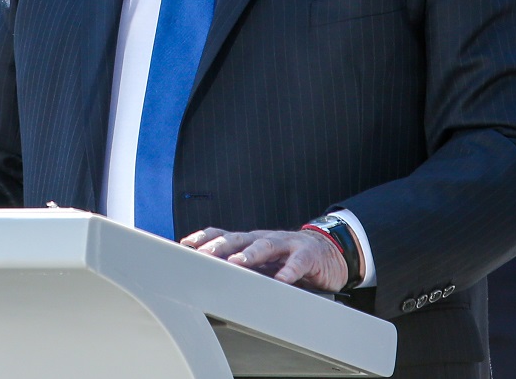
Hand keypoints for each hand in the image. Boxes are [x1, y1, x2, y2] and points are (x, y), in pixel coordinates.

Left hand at [180, 227, 346, 291]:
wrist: (330, 253)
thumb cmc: (290, 258)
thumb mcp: (263, 262)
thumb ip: (243, 266)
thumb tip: (210, 277)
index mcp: (251, 241)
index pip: (223, 235)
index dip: (204, 239)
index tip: (185, 245)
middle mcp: (265, 239)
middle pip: (239, 239)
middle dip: (219, 246)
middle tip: (203, 255)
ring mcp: (287, 244)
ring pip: (266, 245)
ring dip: (250, 254)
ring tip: (237, 263)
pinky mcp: (308, 255)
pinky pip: (298, 262)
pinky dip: (290, 271)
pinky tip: (283, 280)